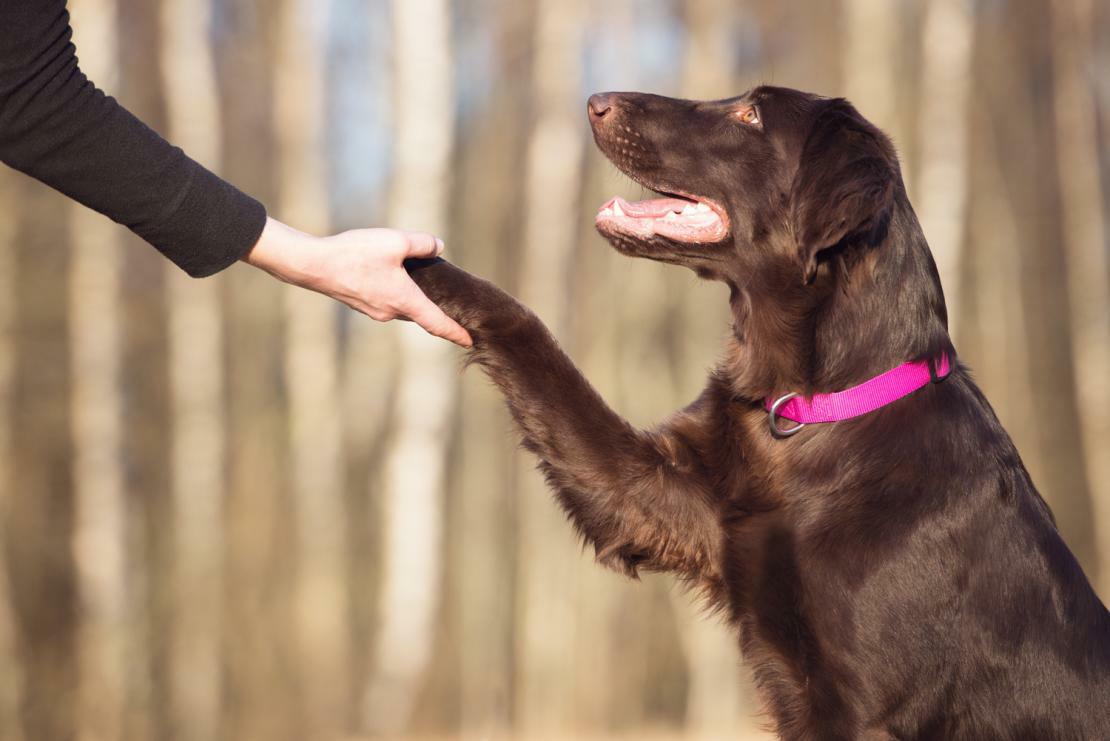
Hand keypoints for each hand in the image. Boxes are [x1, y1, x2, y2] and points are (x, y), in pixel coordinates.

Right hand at [243, 217, 471, 346]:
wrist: (313, 265)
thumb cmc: (355, 254)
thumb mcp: (395, 241)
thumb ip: (422, 244)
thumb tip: (438, 246)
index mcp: (405, 300)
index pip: (437, 324)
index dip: (456, 333)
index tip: (471, 342)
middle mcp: (391, 312)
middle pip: (423, 314)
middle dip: (438, 311)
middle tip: (456, 306)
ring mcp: (375, 311)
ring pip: (405, 307)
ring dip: (417, 299)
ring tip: (427, 285)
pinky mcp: (362, 304)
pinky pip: (389, 302)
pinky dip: (400, 294)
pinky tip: (396, 277)